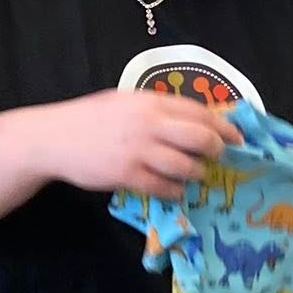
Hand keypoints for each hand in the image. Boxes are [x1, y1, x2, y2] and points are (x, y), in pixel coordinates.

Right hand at [41, 89, 240, 197]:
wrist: (53, 137)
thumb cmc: (92, 119)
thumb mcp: (127, 103)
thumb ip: (158, 110)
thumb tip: (198, 120)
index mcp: (150, 102)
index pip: (199, 112)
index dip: (224, 126)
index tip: (238, 137)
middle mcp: (148, 124)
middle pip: (200, 137)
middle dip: (217, 150)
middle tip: (221, 157)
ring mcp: (138, 150)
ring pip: (185, 166)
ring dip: (198, 173)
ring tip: (197, 175)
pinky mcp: (127, 174)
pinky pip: (164, 187)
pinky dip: (176, 190)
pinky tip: (177, 190)